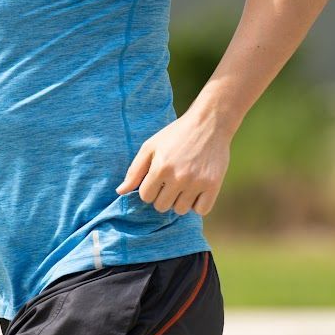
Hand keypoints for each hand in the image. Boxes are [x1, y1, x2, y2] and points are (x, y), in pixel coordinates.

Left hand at [115, 110, 230, 216]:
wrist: (209, 123)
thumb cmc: (175, 135)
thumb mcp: (150, 147)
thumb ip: (134, 171)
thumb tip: (120, 192)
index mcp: (160, 167)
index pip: (146, 196)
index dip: (149, 189)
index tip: (156, 179)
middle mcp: (178, 177)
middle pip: (162, 206)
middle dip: (162, 196)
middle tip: (170, 181)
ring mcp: (197, 182)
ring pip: (180, 210)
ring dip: (179, 201)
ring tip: (183, 185)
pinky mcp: (214, 185)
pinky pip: (201, 210)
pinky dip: (198, 204)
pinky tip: (196, 191)